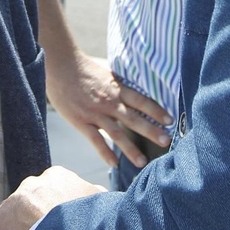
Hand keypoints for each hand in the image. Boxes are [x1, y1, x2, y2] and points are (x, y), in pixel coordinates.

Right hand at [49, 51, 170, 168]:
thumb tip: (130, 95)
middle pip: (134, 118)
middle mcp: (109, 101)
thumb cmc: (82, 69)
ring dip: (131, 149)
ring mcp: (95, 112)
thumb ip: (118, 87)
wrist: (60, 65)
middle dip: (151, 131)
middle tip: (166, 141)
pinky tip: (114, 163)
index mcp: (116, 88)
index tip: (170, 120)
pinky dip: (105, 152)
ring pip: (117, 133)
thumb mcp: (105, 73)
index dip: (156, 110)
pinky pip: (95, 140)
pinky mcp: (81, 121)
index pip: (141, 100)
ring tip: (143, 162)